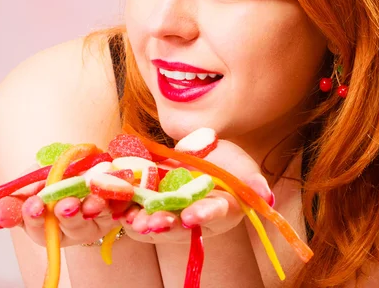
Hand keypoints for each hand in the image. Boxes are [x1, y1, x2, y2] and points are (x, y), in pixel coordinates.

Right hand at [0, 179, 123, 246]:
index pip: (37, 226)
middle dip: (66, 215)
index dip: (34, 217)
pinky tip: (109, 191)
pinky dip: (113, 200)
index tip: (34, 205)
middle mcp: (68, 229)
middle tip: (65, 204)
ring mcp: (92, 223)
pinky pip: (115, 209)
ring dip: (92, 209)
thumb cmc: (51, 177)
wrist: (81, 165)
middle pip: (68, 228)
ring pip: (95, 219)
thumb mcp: (30, 183)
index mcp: (43, 224)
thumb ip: (14, 199)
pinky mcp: (112, 214)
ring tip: (91, 201)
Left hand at [118, 139, 273, 243]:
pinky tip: (114, 202)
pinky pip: (136, 208)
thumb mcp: (242, 165)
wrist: (204, 152)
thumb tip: (264, 194)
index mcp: (220, 210)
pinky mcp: (151, 201)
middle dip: (163, 224)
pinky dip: (125, 206)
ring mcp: (170, 211)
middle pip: (178, 225)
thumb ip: (252, 179)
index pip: (214, 214)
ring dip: (139, 220)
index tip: (191, 216)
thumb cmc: (228, 163)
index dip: (203, 216)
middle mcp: (194, 217)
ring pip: (153, 222)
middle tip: (148, 222)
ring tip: (128, 216)